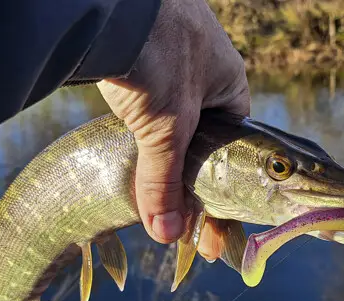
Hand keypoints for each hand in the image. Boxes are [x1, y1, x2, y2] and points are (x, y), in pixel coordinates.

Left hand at [97, 0, 249, 251]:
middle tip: (181, 222)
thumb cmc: (158, 56)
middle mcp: (204, 70)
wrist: (110, 3)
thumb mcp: (165, 128)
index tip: (212, 222)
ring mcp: (169, 60)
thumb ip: (164, 182)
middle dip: (191, 179)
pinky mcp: (135, 57)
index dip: (223, 186)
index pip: (234, 145)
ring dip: (161, 158)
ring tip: (152, 197)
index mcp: (229, 83)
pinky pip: (143, 105)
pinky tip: (126, 154)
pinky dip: (137, 133)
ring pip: (169, 123)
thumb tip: (166, 234)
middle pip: (201, 138)